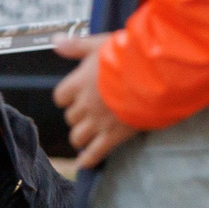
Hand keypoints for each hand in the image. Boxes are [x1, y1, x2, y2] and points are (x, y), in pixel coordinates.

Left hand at [53, 34, 141, 167]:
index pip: (60, 97)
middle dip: (78, 117)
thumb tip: (55, 42)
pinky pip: (95, 153)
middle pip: (70, 118)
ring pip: (77, 138)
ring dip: (81, 137)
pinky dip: (88, 161)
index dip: (68, 98)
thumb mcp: (99, 44)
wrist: (153, 75)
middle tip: (90, 113)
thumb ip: (76, 46)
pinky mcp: (114, 135)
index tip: (76, 96)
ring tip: (89, 135)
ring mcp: (98, 122)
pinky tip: (84, 165)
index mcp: (78, 83)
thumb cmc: (128, 56)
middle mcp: (84, 105)